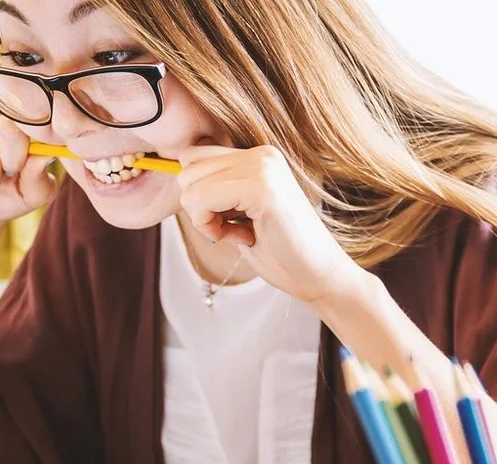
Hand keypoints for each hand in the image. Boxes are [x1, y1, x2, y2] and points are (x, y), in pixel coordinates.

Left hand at [177, 144, 364, 304]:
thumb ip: (217, 190)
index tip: (227, 220)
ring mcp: (263, 167)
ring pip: (190, 185)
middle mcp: (262, 154)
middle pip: (187, 168)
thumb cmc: (280, 252)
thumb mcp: (240, 212)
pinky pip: (202, 199)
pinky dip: (210, 227)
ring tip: (240, 232)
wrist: (319, 277)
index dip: (198, 195)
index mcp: (259, 156)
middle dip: (199, 207)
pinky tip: (241, 237)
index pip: (193, 157)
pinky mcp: (262, 188)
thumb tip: (176, 173)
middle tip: (233, 229)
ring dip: (205, 219)